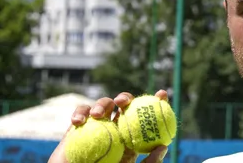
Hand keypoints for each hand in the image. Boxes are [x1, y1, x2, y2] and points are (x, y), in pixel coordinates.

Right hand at [48, 90, 169, 162]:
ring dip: (101, 104)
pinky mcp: (79, 126)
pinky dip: (80, 113)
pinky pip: (81, 114)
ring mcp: (99, 124)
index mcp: (132, 134)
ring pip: (104, 105)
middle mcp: (117, 126)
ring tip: (97, 115)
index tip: (161, 95)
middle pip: (124, 105)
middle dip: (125, 97)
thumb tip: (163, 147)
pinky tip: (79, 121)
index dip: (156, 101)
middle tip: (122, 103)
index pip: (147, 114)